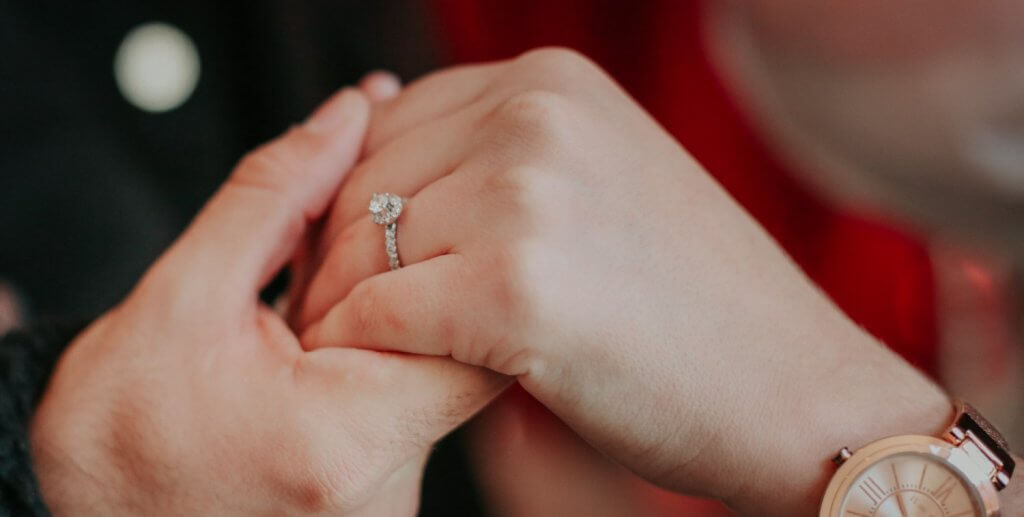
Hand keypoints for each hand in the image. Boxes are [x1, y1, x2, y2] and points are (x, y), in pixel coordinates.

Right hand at [30, 88, 505, 515]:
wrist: (89, 514)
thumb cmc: (119, 436)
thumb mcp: (180, 299)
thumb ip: (272, 199)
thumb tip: (346, 118)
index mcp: (347, 434)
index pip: (478, 332)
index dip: (457, 257)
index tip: (409, 219)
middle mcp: (388, 481)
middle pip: (462, 347)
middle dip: (415, 273)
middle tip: (351, 243)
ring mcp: (388, 493)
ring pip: (434, 369)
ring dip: (392, 307)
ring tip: (317, 295)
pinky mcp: (378, 490)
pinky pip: (405, 399)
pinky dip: (375, 348)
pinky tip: (321, 331)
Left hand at [297, 48, 951, 514]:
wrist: (797, 392)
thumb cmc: (696, 308)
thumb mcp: (596, 189)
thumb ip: (496, 167)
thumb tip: (381, 184)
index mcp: (548, 82)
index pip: (390, 128)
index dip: (354, 202)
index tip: (346, 261)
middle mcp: (535, 114)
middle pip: (365, 183)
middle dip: (337, 257)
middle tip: (334, 317)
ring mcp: (528, 192)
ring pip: (362, 250)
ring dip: (343, 309)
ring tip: (352, 352)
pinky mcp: (517, 284)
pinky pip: (380, 313)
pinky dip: (366, 352)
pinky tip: (389, 378)